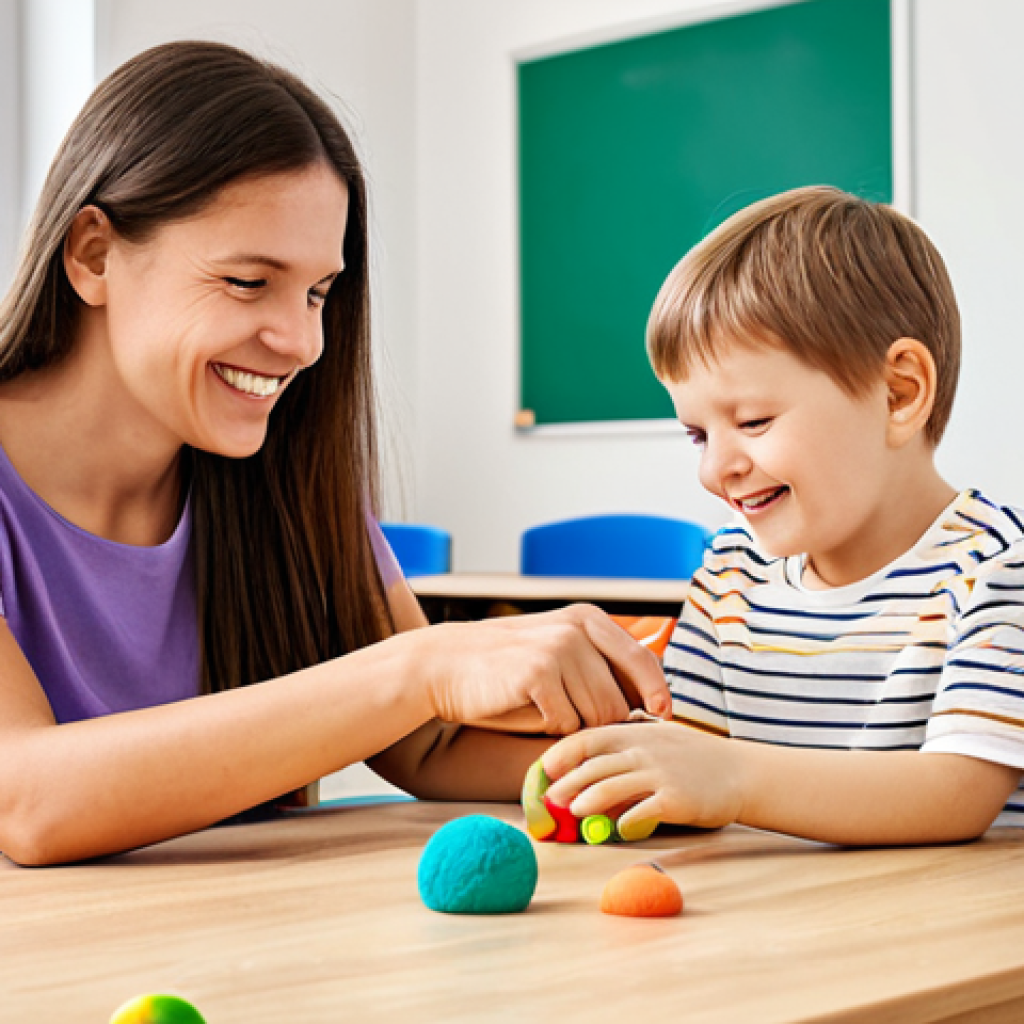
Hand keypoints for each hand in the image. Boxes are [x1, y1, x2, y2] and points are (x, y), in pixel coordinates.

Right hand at [421, 604, 670, 734]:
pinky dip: (547, 728)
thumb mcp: (559, 654)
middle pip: (619, 702)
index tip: (661, 717)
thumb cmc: (507, 670)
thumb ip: (599, 667)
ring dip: (571, 725)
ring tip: (541, 707)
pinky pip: (565, 724)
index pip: (644, 661)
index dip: (657, 695)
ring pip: (594, 716)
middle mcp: (578, 629)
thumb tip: (649, 704)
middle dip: (599, 722)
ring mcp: (558, 648)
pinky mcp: (538, 673)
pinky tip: (524, 708)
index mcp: (589, 619)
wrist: (445, 665)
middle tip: (564, 716)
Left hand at [541, 721, 743, 835]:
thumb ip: (625, 753)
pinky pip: (643, 811)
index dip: (562, 754)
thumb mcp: (657, 743)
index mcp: (635, 734)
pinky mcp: (676, 798)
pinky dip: (625, 821)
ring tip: (571, 811)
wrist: (742, 772)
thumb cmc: (693, 759)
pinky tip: (616, 829)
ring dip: (587, 799)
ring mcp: (660, 773)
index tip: (543, 770)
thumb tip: (587, 776)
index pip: (588, 738)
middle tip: (547, 799)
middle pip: (594, 765)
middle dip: (566, 782)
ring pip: (612, 785)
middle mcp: (644, 750)